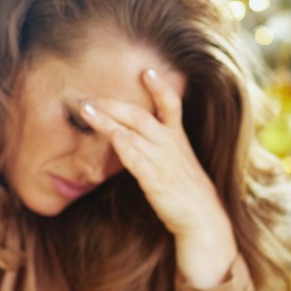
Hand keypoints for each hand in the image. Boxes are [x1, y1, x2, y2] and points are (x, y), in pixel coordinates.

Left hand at [80, 69, 236, 287]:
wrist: (204, 220)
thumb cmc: (186, 193)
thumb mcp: (177, 164)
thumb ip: (158, 149)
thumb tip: (135, 141)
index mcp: (177, 139)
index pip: (171, 105)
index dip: (160, 86)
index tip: (146, 70)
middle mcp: (171, 144)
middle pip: (141, 115)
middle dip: (115, 104)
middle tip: (90, 96)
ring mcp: (163, 161)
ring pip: (133, 132)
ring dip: (108, 120)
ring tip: (87, 110)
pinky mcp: (156, 179)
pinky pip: (137, 159)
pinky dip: (124, 146)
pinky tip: (112, 137)